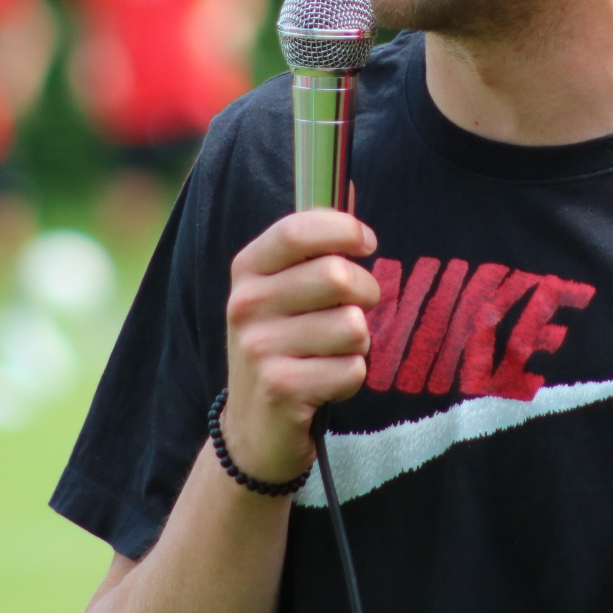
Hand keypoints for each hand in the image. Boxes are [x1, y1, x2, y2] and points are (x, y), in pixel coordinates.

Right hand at [222, 209, 379, 486]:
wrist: (254, 429)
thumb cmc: (283, 344)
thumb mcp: (286, 289)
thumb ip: (317, 242)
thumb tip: (350, 183)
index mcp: (248, 268)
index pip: (300, 228)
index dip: (345, 230)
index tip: (366, 243)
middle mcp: (246, 303)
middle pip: (339, 277)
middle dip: (367, 294)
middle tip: (358, 310)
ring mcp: (258, 347)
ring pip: (353, 326)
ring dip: (359, 343)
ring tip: (333, 352)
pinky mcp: (279, 388)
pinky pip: (352, 370)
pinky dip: (352, 378)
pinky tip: (325, 384)